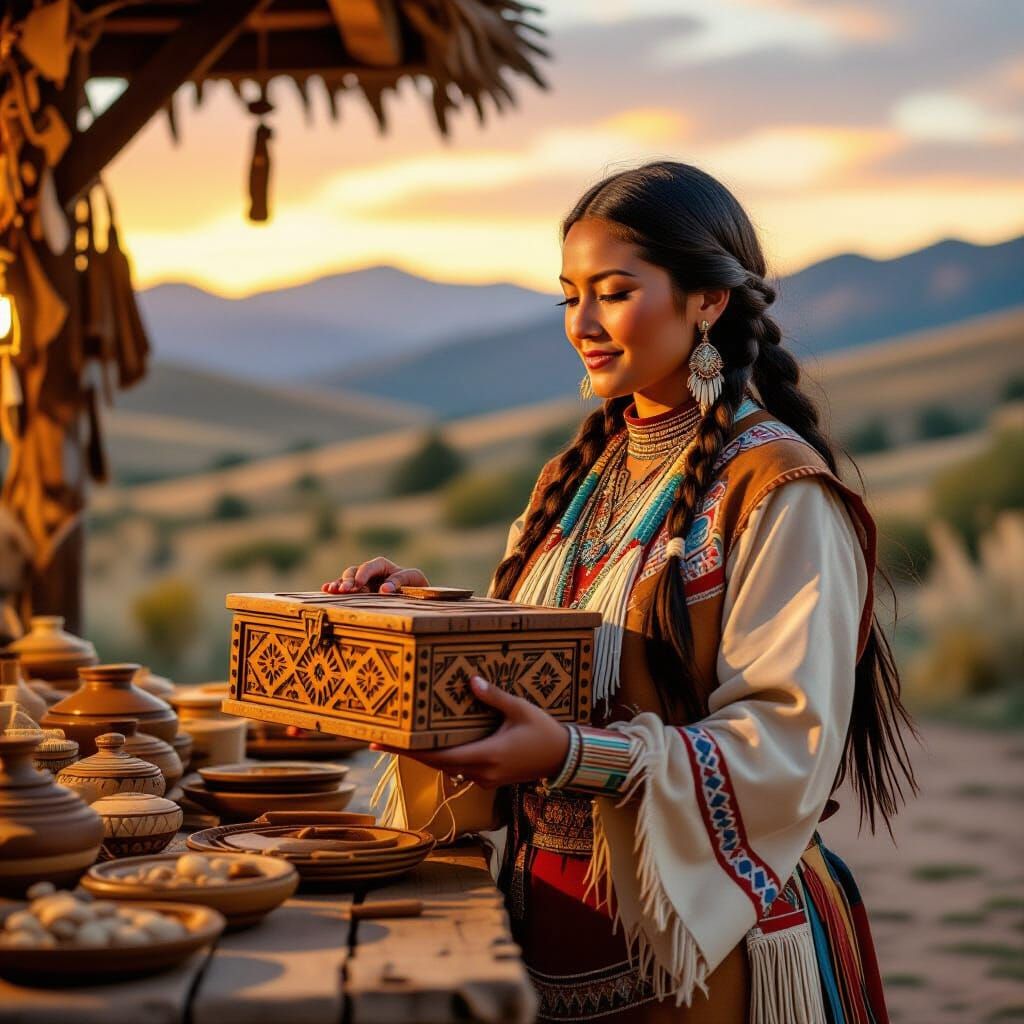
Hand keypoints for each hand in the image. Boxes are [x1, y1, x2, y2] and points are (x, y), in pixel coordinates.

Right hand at [321, 556, 428, 594]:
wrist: (418, 595)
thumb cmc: (416, 583)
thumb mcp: (413, 578)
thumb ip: (399, 580)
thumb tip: (384, 590)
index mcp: (382, 565)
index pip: (370, 566)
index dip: (363, 574)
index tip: (358, 585)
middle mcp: (369, 572)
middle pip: (354, 571)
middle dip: (348, 580)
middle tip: (344, 590)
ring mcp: (363, 583)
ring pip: (347, 580)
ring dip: (339, 584)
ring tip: (331, 590)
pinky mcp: (359, 593)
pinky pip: (345, 589)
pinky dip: (335, 588)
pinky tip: (326, 590)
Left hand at [369, 676, 569, 788]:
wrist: (565, 758)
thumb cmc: (544, 731)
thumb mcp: (520, 709)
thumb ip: (493, 697)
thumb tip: (470, 681)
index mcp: (486, 756)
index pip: (437, 756)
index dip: (408, 751)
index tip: (383, 744)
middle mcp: (481, 772)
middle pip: (435, 763)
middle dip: (407, 752)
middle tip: (378, 742)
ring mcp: (484, 779)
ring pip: (447, 767)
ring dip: (425, 755)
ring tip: (401, 742)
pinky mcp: (489, 779)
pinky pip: (460, 768)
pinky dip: (444, 757)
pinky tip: (434, 744)